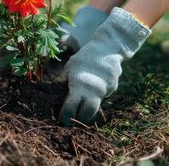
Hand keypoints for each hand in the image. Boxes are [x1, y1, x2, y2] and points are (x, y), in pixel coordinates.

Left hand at [58, 7, 150, 124]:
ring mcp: (104, 91)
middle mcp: (92, 92)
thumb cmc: (85, 56)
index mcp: (79, 87)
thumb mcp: (70, 66)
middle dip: (79, 119)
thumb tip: (55, 88)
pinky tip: (94, 86)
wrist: (107, 48)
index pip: (70, 109)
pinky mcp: (112, 89)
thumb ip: (63, 79)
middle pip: (86, 115)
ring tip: (82, 106)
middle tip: (73, 118)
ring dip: (88, 109)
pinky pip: (103, 97)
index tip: (62, 119)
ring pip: (96, 108)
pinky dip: (97, 95)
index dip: (65, 117)